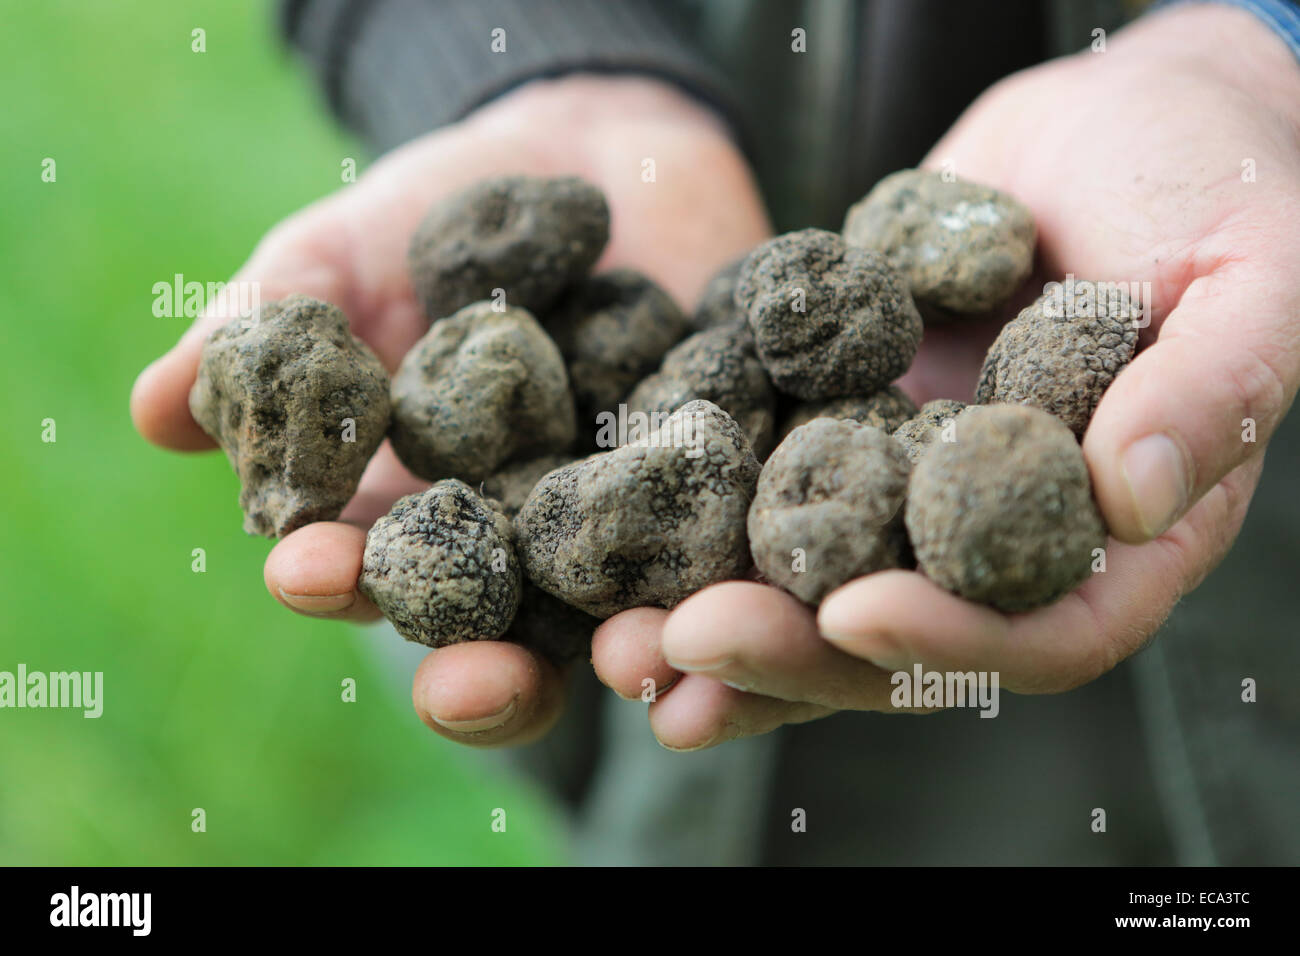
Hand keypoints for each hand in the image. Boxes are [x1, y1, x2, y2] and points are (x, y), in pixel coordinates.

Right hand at [130, 75, 770, 746]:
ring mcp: (631, 527)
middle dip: (485, 675)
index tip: (308, 569)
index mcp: (419, 521)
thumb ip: (268, 328)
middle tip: (473, 686)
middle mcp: (525, 549)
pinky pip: (740, 547)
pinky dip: (743, 575)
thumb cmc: (434, 213)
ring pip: (630, 621)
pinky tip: (743, 587)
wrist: (585, 151)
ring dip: (627, 654)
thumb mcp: (340, 257)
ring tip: (627, 660)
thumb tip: (150, 410)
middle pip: (507, 643)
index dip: (342, 584)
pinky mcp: (727, 489)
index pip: (376, 581)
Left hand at [593, 4, 1299, 748]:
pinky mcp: (845, 428)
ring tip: (614, 643)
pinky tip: (612, 529)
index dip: (949, 642)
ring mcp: (914, 491)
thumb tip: (1134, 495)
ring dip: (716, 621)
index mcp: (1119, 540)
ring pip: (813, 585)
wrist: (1120, 119)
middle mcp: (1003, 538)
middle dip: (789, 651)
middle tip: (680, 647)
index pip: (1039, 631)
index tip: (850, 616)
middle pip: (899, 635)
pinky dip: (695, 516)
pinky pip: (766, 486)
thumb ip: (1211, 386)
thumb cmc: (1219, 183)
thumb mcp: (1253, 273)